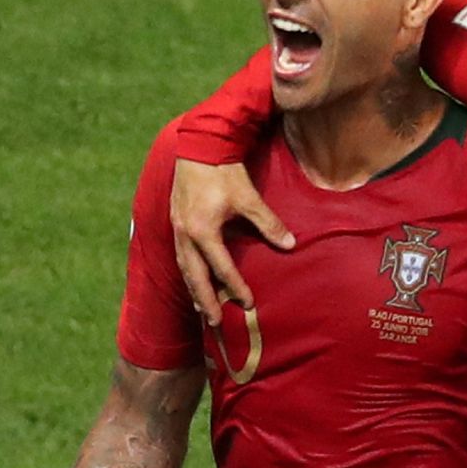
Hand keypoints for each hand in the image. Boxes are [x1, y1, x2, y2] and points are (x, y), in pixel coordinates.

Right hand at [170, 160, 293, 325]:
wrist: (199, 145)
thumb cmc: (224, 172)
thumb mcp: (249, 198)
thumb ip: (269, 224)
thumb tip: (291, 245)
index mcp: (203, 231)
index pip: (221, 268)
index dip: (235, 287)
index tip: (248, 303)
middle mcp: (185, 234)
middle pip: (195, 276)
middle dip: (205, 300)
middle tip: (214, 322)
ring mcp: (177, 228)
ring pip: (184, 267)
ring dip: (194, 289)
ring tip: (202, 308)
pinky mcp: (175, 221)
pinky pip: (180, 255)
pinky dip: (188, 271)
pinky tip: (194, 279)